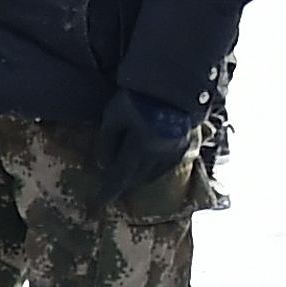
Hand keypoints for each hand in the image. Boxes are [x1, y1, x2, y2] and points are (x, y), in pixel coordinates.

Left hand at [92, 90, 199, 210]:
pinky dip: (156, 171)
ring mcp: (174, 150)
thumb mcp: (114, 116)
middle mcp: (158, 155)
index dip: (110, 189)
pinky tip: (151, 169)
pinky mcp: (185, 142)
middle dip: (125, 184)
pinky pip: (169, 165)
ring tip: (130, 181)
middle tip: (113, 190)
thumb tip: (102, 165)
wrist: (174, 84)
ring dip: (140, 179)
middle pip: (138, 176)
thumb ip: (107, 141)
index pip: (121, 175)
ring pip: (155, 173)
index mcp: (139, 149)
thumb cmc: (137, 98)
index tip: (100, 202)